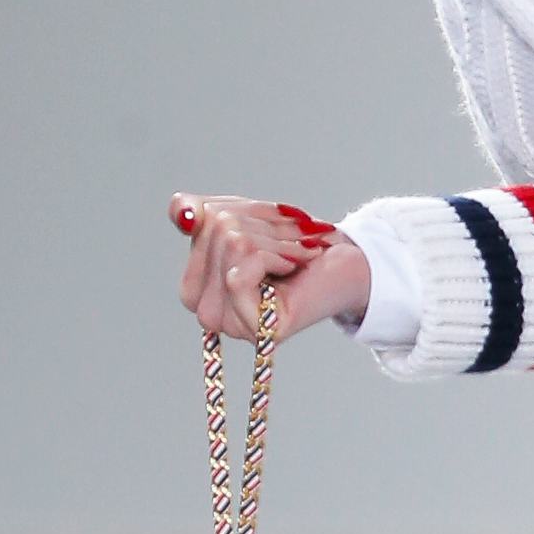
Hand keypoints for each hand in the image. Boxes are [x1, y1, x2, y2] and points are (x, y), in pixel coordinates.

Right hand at [172, 194, 368, 340]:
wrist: (349, 267)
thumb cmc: (298, 244)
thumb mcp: (245, 217)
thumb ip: (202, 212)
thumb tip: (183, 214)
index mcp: (196, 280)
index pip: (191, 216)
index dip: (236, 206)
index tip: (271, 219)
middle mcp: (205, 308)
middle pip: (213, 229)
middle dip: (261, 222)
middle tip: (292, 239)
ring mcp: (227, 322)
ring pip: (231, 245)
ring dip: (276, 239)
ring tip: (297, 254)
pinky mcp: (251, 327)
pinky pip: (240, 271)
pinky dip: (275, 257)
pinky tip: (293, 267)